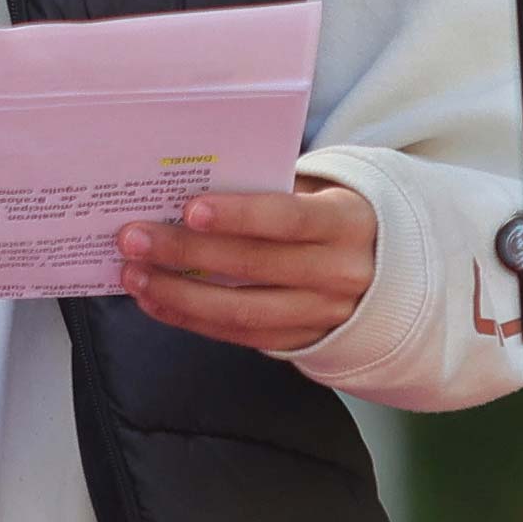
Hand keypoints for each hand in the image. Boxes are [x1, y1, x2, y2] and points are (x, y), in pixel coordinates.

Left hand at [116, 178, 377, 351]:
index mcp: (345, 222)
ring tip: (133, 274)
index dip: (239, 215)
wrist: (390, 269)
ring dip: (179, 293)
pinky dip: (192, 319)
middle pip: (255, 265)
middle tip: (133, 236)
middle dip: (187, 251)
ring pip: (244, 310)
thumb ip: (268, 185)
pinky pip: (242, 336)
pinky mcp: (304, 341)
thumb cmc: (328, 213)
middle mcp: (340, 272)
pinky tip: (155, 300)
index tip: (188, 208)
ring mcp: (324, 314)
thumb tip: (189, 180)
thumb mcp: (319, 190)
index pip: (289, 218)